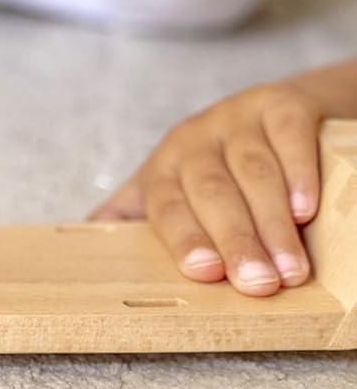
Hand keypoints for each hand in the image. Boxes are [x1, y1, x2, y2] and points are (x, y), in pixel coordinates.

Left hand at [90, 81, 323, 295]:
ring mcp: (235, 119)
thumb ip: (130, 219)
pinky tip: (306, 208)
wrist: (271, 113)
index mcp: (161, 170)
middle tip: (261, 284)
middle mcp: (192, 141)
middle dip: (237, 241)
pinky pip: (288, 136)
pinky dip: (298, 171)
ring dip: (273, 222)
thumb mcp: (169, 190)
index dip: (186, 239)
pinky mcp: (279, 104)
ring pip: (253, 173)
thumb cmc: (216, 170)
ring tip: (292, 267)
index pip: (169, 208)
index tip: (208, 273)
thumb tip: (82, 251)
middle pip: (212, 194)